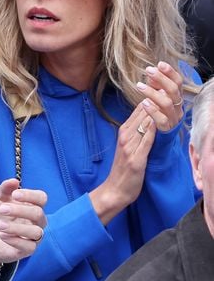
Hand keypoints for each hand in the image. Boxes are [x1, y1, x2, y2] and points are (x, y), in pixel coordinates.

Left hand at [0, 179, 46, 271]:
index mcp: (32, 205)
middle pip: (38, 214)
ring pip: (36, 232)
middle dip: (20, 210)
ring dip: (16, 227)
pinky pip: (28, 247)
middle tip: (2, 209)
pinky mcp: (27, 250)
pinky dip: (14, 240)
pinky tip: (2, 235)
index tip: (14, 194)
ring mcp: (34, 236)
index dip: (30, 195)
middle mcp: (37, 221)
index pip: (42, 198)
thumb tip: (13, 181)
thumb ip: (5, 188)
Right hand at [90, 102, 155, 224]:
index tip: (161, 91)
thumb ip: (136, 131)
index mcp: (123, 132)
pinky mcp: (136, 159)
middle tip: (164, 92)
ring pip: (143, 125)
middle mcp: (125, 137)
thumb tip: (149, 116)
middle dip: (153, 102)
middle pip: (141, 114)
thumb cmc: (123, 169)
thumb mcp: (127, 146)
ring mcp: (129, 148)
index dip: (150, 99)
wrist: (115, 190)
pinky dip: (152, 131)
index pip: (138, 110)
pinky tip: (158, 123)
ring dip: (154, 113)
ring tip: (164, 102)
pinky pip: (146, 142)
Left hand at [136, 61, 184, 131]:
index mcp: (176, 99)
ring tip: (139, 86)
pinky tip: (144, 103)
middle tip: (148, 70)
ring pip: (167, 103)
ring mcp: (173, 120)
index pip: (178, 83)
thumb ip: (155, 88)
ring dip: (153, 92)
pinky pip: (162, 120)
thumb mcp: (156, 101)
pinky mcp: (166, 131)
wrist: (157, 144)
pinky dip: (153, 110)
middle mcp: (177, 108)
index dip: (171, 73)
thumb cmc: (155, 119)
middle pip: (173, 90)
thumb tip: (151, 72)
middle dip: (161, 78)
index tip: (160, 63)